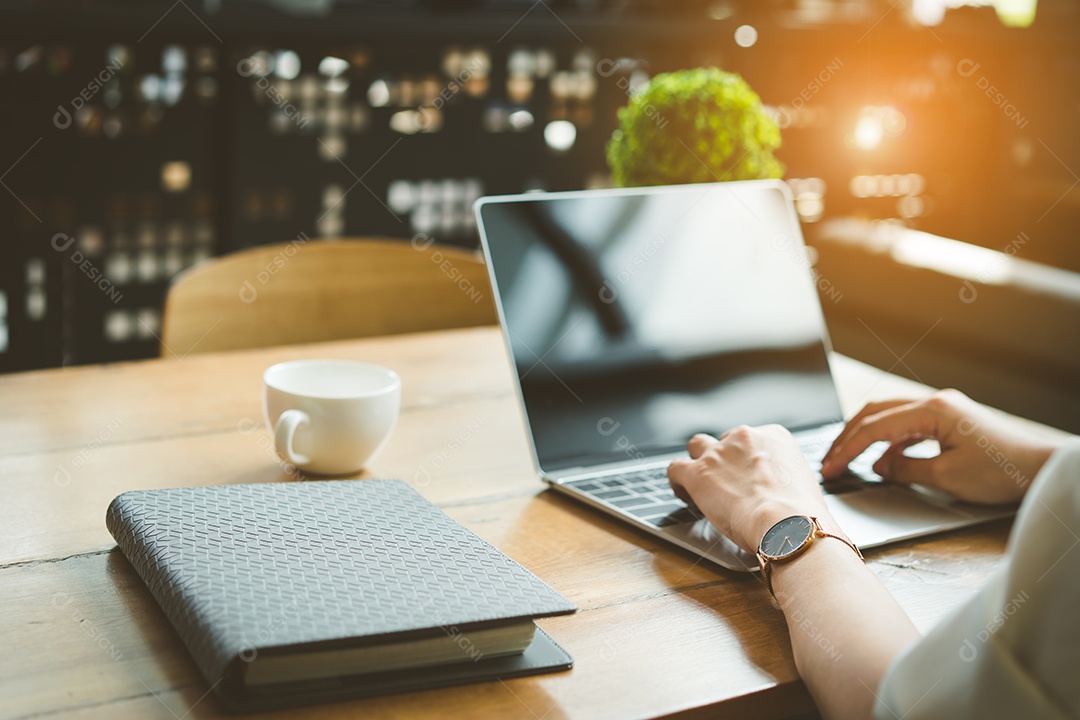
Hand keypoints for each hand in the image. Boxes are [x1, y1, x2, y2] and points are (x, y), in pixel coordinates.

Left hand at [667, 425, 836, 553]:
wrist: (788, 522)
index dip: (747, 459)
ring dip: (698, 461)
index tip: (748, 476)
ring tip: (701, 482)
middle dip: (725, 459)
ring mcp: (718, 453)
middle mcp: (744, 437)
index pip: (752, 439)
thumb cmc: (802, 513)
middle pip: (725, 441)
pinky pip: (675, 468)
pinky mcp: (697, 473)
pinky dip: (676, 480)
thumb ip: (786, 478)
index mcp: (773, 436)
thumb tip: (782, 492)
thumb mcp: (804, 483)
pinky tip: (683, 492)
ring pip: (697, 445)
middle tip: (728, 483)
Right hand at [821, 389, 1063, 503]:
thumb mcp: (946, 476)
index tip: (829, 468)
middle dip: (848, 436)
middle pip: (876, 413)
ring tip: (849, 458)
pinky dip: (890, 441)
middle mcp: (935, 402)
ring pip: (891, 417)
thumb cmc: (1003, 471)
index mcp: (931, 410)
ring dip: (867, 436)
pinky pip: (909, 426)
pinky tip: (885, 459)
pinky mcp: (952, 420)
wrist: (1042, 468)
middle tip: (829, 459)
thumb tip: (880, 466)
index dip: (846, 449)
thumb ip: (906, 468)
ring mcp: (944, 409)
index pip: (874, 428)